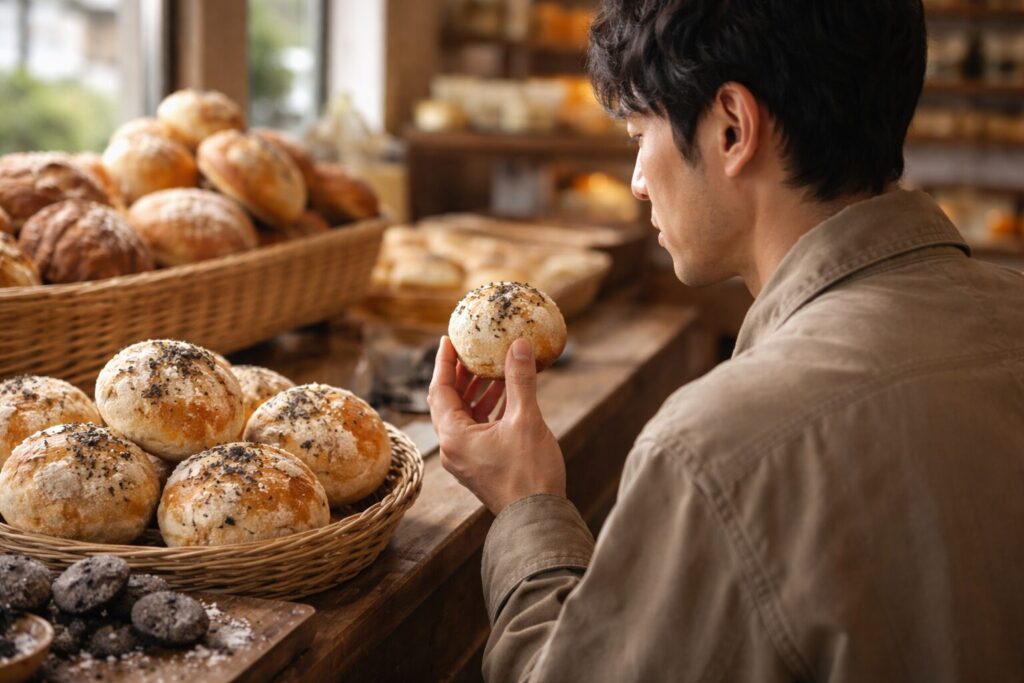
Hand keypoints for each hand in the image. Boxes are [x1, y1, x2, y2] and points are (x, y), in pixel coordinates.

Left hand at [428, 336, 565, 514]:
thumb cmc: (530, 473)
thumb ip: (520, 381)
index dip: (444, 362)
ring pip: (463, 416)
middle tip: (472, 350)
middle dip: (461, 374)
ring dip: (476, 391)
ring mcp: (465, 459)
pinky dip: (487, 410)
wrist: (537, 518)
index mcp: (454, 436)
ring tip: (493, 368)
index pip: (439, 389)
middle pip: (448, 401)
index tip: (449, 339)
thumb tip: (519, 345)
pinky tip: (506, 395)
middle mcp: (452, 448)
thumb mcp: (525, 420)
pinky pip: (476, 429)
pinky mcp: (479, 465)